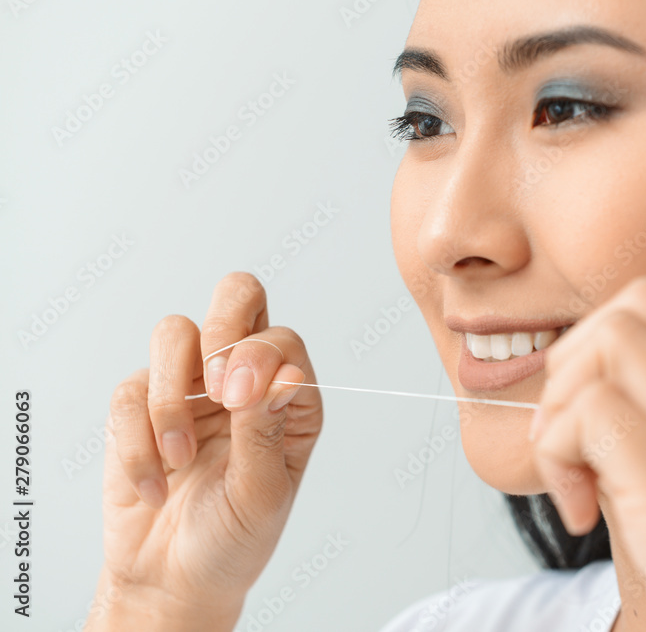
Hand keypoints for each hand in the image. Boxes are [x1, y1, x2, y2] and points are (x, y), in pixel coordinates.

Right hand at [89, 272, 323, 624]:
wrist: (173, 579)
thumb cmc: (233, 537)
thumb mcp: (263, 492)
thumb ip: (267, 430)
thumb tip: (282, 374)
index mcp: (286, 397)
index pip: (280, 337)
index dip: (258, 354)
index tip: (238, 399)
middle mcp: (242, 380)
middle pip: (237, 297)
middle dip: (222, 325)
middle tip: (213, 381)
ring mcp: (189, 387)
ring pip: (174, 331)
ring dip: (171, 399)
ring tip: (180, 457)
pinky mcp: (139, 407)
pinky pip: (128, 390)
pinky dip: (135, 441)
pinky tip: (154, 484)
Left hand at [529, 275, 645, 630]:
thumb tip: (583, 422)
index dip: (599, 352)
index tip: (586, 430)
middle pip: (634, 307)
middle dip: (571, 365)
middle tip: (568, 448)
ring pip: (609, 344)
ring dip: (560, 410)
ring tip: (575, 488)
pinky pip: (591, 414)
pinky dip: (556, 455)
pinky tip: (579, 519)